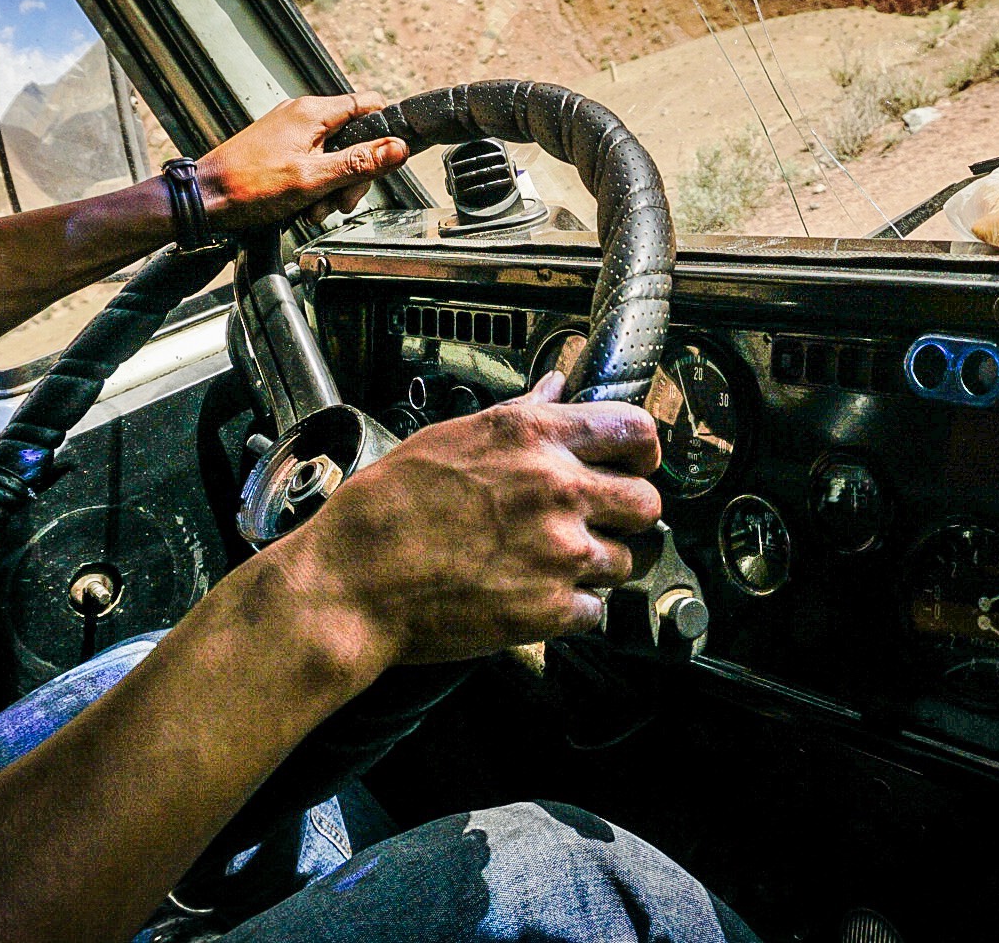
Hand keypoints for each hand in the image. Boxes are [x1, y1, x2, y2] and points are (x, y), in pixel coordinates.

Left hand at [194, 92, 409, 233]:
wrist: (206, 200)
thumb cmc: (248, 187)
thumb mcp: (313, 178)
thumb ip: (359, 163)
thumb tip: (398, 148)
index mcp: (312, 113)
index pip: (369, 105)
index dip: (385, 133)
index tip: (387, 160)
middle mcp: (302, 115)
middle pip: (353, 139)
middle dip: (354, 174)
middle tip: (342, 201)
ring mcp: (290, 132)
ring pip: (333, 156)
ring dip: (333, 186)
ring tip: (316, 209)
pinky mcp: (280, 149)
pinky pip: (313, 164)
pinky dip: (315, 186)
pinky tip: (304, 206)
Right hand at [267, 372, 662, 665]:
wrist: (352, 581)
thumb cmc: (386, 509)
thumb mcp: (451, 438)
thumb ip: (520, 414)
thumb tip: (557, 388)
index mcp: (533, 437)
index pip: (635, 431)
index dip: (642, 451)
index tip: (634, 464)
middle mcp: (556, 489)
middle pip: (646, 502)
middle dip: (627, 514)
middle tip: (599, 521)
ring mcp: (558, 552)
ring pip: (626, 561)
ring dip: (599, 565)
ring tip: (553, 563)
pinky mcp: (549, 609)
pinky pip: (595, 611)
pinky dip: (572, 609)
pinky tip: (537, 596)